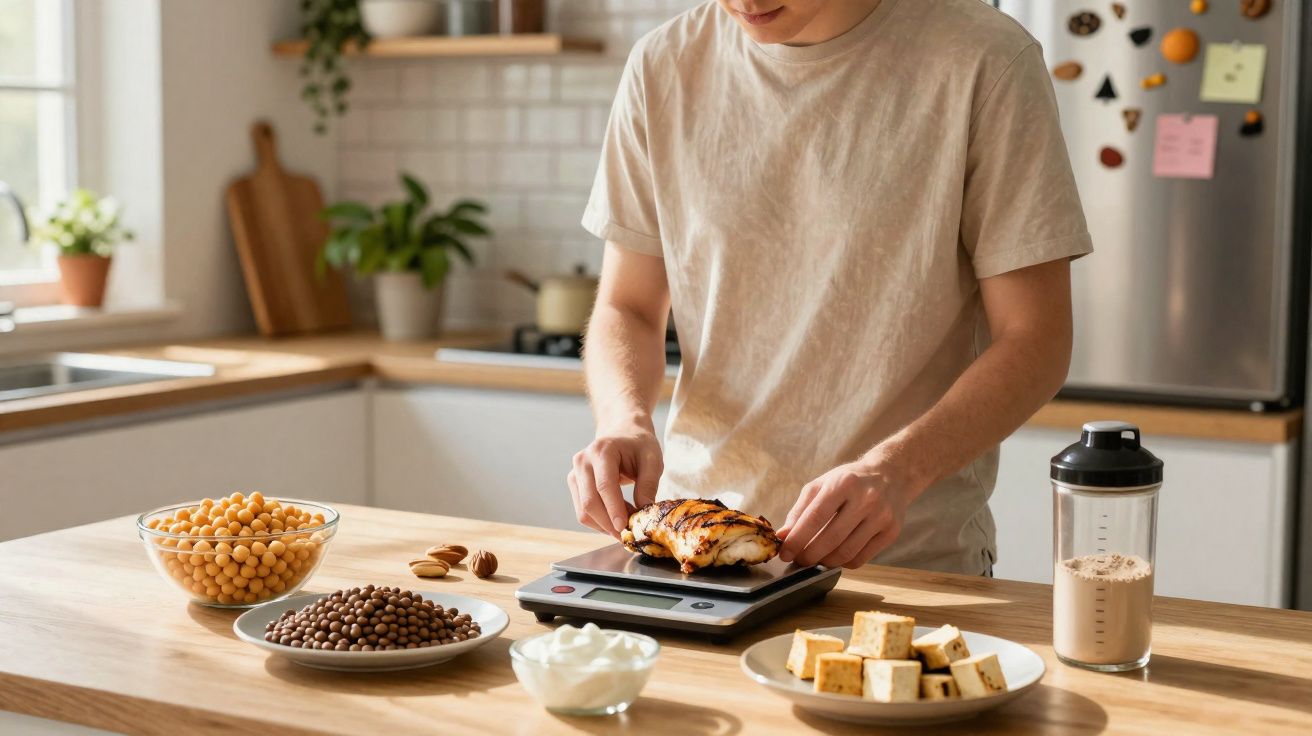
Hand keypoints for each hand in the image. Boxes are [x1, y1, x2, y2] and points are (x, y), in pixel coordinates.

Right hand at [567, 421, 662, 537]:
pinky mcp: (574, 485)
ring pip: (583, 511)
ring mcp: (575, 473)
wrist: (622, 432)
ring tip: (627, 524)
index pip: (604, 486)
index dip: (614, 509)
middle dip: (609, 523)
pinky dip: (600, 521)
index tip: (626, 528)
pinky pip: (583, 511)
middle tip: (630, 534)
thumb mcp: (652, 459)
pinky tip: (617, 519)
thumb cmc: (639, 445)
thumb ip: (649, 484)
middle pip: (590, 502)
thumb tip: (644, 513)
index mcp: (602, 450)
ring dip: (605, 525)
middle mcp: (582, 461)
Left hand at [777, 460, 916, 568]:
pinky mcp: (891, 532)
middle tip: (798, 560)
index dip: (797, 539)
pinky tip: (836, 556)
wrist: (891, 474)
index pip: (815, 517)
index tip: (785, 553)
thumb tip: (784, 536)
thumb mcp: (822, 485)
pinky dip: (843, 562)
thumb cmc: (849, 481)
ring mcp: (882, 516)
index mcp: (843, 483)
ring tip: (815, 559)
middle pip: (831, 539)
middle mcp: (866, 499)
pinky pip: (861, 558)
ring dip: (825, 562)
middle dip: (809, 555)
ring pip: (846, 552)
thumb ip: (800, 510)